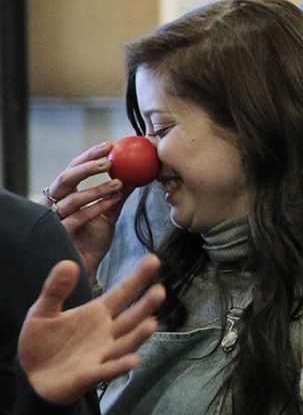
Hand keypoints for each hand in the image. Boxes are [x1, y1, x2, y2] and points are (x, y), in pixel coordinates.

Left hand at [18, 254, 162, 404]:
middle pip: (131, 318)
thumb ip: (55, 289)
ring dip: (138, 335)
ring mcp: (102, 354)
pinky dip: (120, 366)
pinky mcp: (90, 375)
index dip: (137, 277)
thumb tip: (68, 262)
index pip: (122, 293)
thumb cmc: (41, 342)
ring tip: (151, 323)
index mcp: (97, 314)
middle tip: (159, 291)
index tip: (154, 260)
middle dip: (146, 306)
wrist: (29, 376)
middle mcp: (106, 333)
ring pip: (126, 343)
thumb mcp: (42, 312)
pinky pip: (108, 370)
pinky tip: (133, 360)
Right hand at [41, 142, 134, 277]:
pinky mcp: (58, 235)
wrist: (86, 268)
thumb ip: (117, 196)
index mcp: (63, 195)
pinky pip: (77, 218)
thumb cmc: (92, 241)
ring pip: (71, 198)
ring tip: (119, 183)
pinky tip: (113, 200)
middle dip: (86, 167)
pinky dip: (96, 207)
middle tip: (109, 161)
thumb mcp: (108, 214)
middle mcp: (54, 204)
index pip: (72, 169)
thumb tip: (136, 176)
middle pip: (65, 179)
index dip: (89, 157)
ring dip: (96, 188)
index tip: (110, 146)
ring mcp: (54, 219)